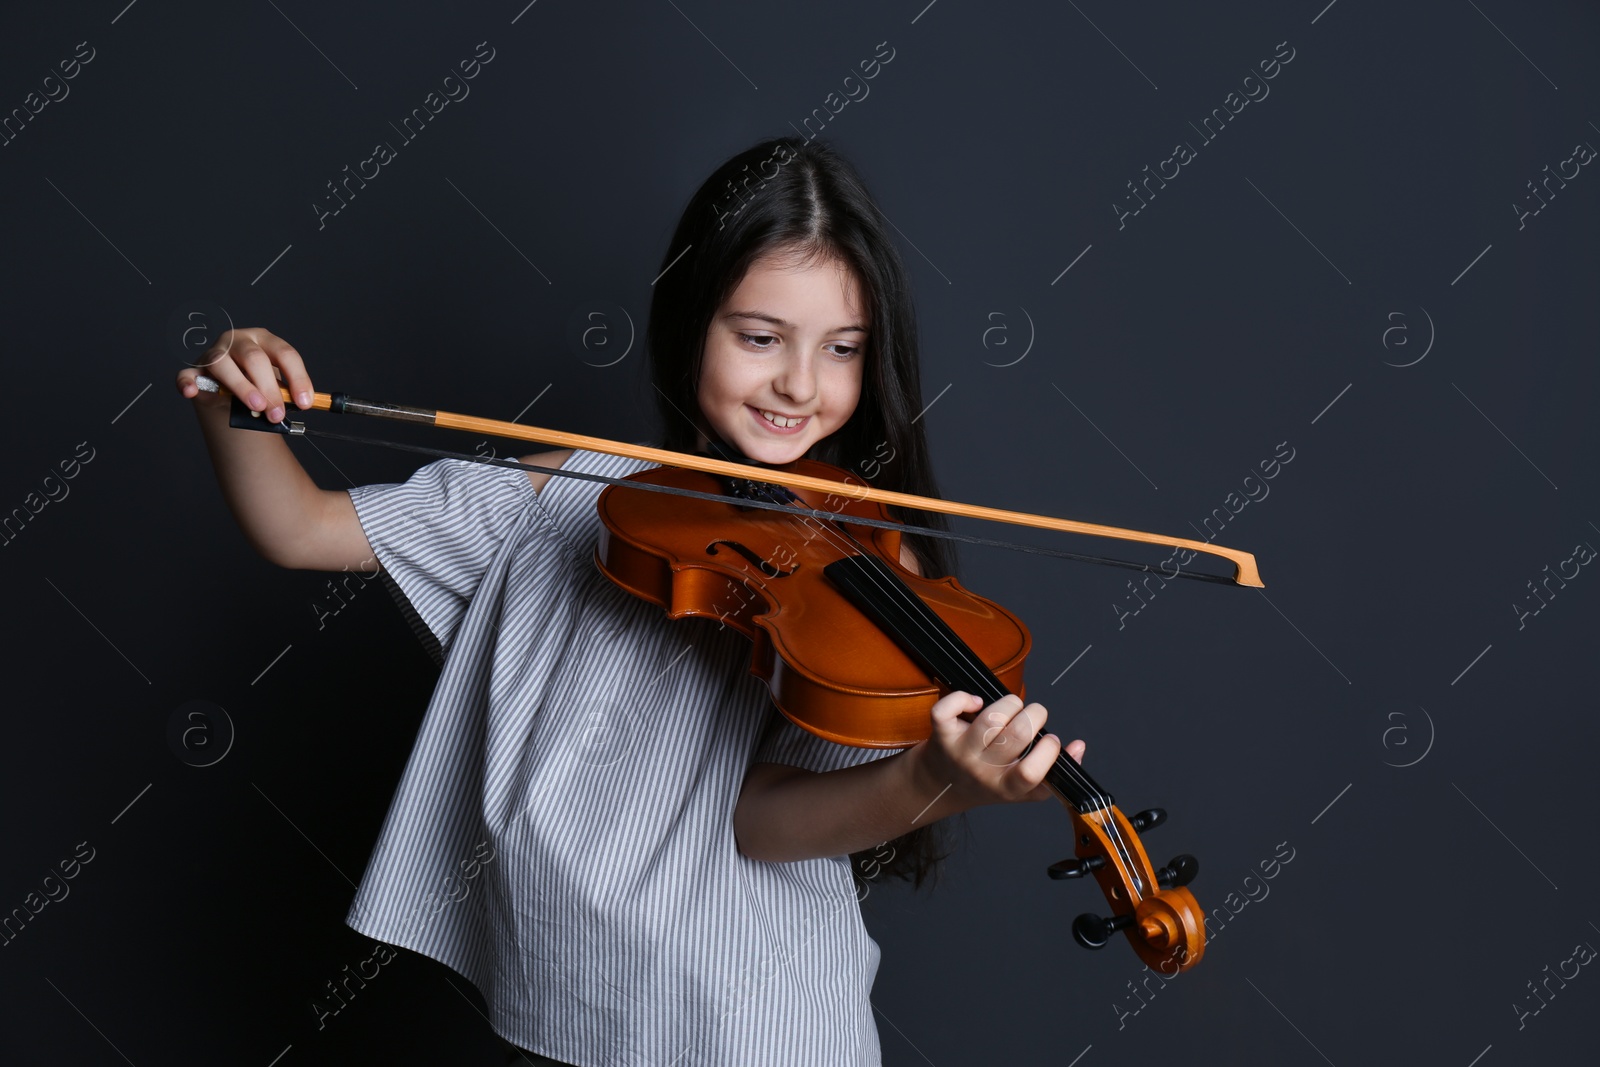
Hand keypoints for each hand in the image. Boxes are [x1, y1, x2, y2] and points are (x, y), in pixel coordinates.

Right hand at [175, 327, 315, 424]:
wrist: (228, 392)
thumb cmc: (257, 385)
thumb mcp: (275, 385)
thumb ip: (285, 392)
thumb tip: (303, 404)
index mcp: (264, 340)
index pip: (285, 354)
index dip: (297, 378)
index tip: (305, 403)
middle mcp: (239, 341)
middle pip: (255, 358)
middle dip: (269, 388)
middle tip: (278, 414)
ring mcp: (215, 353)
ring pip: (223, 364)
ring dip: (242, 387)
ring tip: (257, 407)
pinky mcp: (195, 369)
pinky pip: (187, 374)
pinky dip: (188, 382)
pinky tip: (192, 391)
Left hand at [909, 692, 1085, 816]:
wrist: (942, 787)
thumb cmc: (988, 783)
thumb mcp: (1023, 790)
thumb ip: (1055, 773)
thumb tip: (1078, 746)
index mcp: (1005, 788)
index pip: (1030, 773)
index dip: (1048, 750)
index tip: (1051, 739)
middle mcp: (982, 772)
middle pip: (1015, 735)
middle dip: (1035, 715)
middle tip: (1034, 716)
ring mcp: (960, 752)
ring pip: (990, 719)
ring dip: (1010, 703)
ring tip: (1013, 708)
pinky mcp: (941, 733)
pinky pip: (947, 709)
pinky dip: (963, 698)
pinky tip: (977, 703)